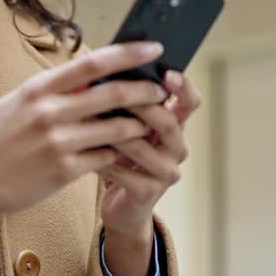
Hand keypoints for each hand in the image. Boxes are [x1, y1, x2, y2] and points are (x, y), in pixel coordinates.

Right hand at [0, 42, 169, 236]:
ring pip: (116, 129)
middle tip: (161, 89)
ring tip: (147, 123)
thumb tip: (91, 75)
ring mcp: (58, 143)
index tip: (153, 48)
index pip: (92, 63)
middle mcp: (49, 112)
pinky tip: (121, 152)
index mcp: (38, 89)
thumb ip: (53, 90)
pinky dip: (117, 153)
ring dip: (137, 125)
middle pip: (112, 94)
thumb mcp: (17, 103)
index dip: (128, 54)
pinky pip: (104, 157)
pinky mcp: (64, 171)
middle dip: (144, 90)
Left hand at [99, 70, 200, 275]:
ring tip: (93, 120)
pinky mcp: (148, 193)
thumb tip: (107, 70)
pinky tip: (85, 151)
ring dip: (116, 133)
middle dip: (143, 107)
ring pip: (143, 148)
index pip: (190, 102)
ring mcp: (165, 173)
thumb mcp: (128, 127)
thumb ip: (127, 103)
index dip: (183, 87)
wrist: (121, 205)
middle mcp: (177, 149)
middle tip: (119, 93)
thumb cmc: (121, 156)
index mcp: (175, 127)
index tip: (167, 73)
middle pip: (169, 123)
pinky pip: (124, 173)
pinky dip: (103, 160)